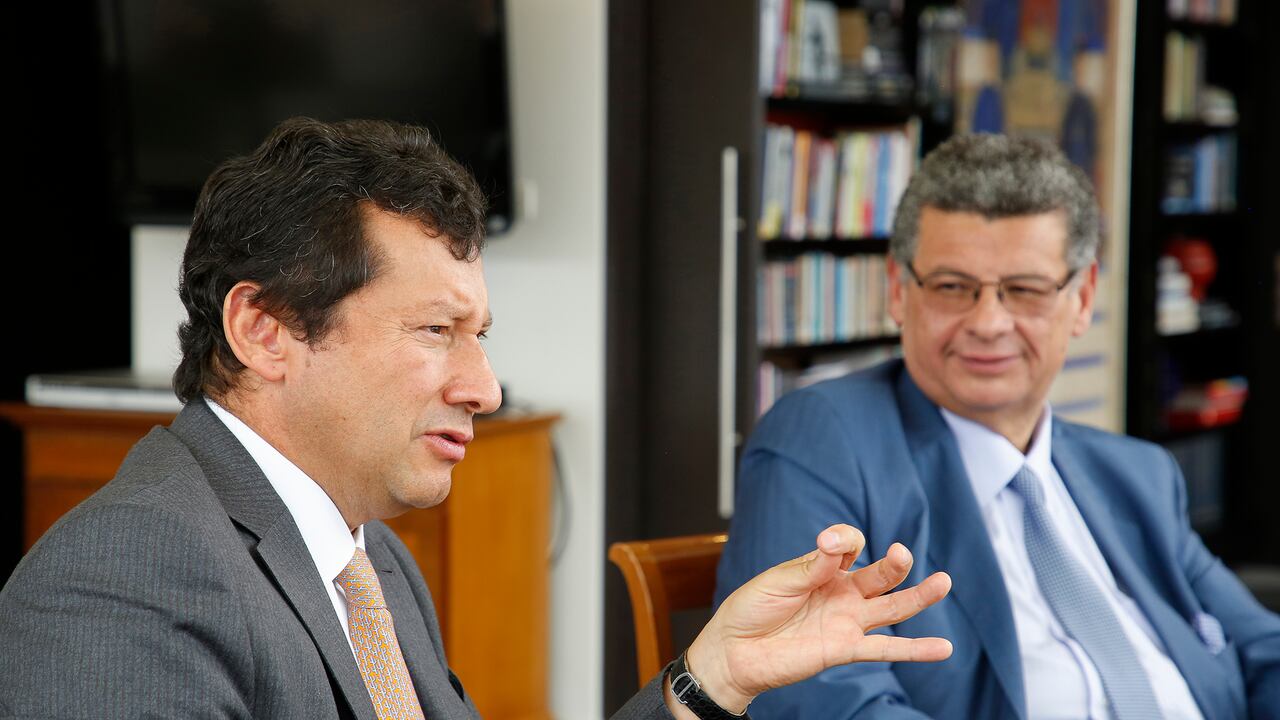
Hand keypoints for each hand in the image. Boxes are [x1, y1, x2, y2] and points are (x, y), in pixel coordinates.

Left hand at [681, 524, 951, 713]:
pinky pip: (886, 649)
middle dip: (894, 563)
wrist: (734, 651)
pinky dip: (916, 650)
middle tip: (901, 553)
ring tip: (944, 583)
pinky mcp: (844, 648)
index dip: (845, 539)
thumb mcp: (778, 580)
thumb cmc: (750, 610)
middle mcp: (841, 592)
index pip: (849, 544)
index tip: (830, 542)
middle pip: (879, 574)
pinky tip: (942, 648)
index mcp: (822, 568)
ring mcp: (846, 621)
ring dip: (918, 596)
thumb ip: (812, 566)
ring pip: (891, 607)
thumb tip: (837, 543)